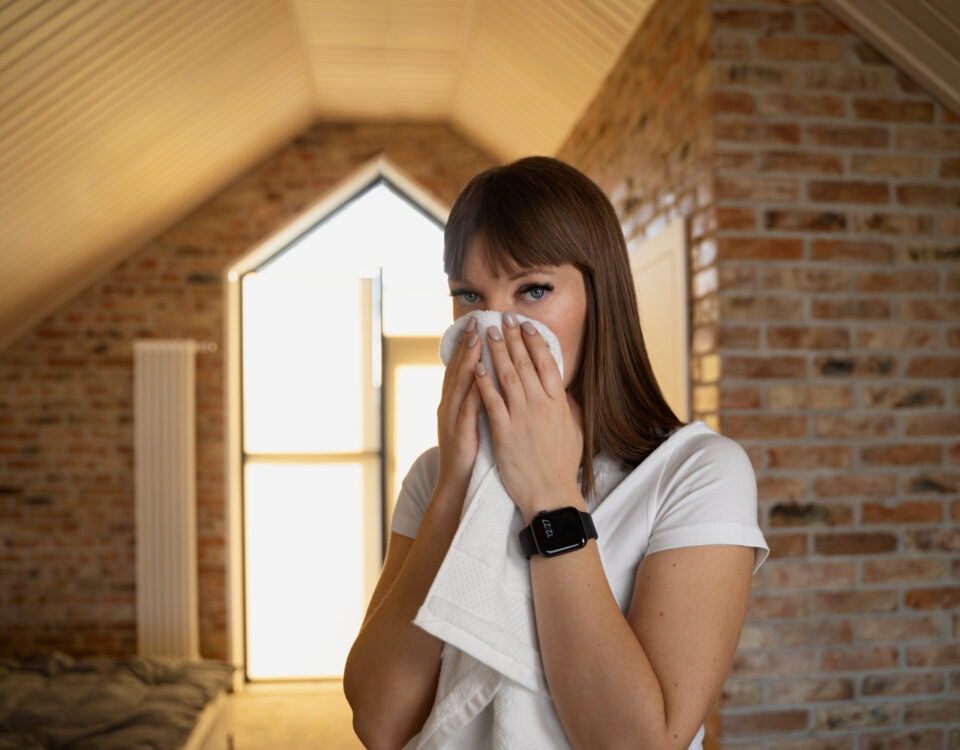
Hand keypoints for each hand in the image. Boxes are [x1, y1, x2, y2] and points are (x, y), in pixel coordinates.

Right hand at [434, 317, 482, 504]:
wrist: (457, 486)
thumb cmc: (471, 454)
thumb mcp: (474, 421)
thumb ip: (479, 400)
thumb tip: (490, 378)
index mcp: (455, 403)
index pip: (462, 368)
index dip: (469, 345)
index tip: (478, 323)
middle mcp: (450, 407)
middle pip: (458, 370)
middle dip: (467, 345)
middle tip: (476, 322)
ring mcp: (452, 422)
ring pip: (460, 386)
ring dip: (468, 363)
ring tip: (477, 341)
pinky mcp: (460, 437)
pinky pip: (467, 413)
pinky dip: (473, 395)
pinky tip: (481, 381)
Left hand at [474, 316, 583, 521]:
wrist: (551, 493)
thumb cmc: (562, 465)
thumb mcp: (575, 430)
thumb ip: (568, 407)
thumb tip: (562, 390)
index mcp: (558, 403)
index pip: (546, 363)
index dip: (535, 341)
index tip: (526, 326)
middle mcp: (541, 405)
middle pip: (525, 363)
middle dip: (512, 338)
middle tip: (502, 318)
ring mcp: (522, 417)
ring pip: (507, 376)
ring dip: (497, 352)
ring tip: (487, 333)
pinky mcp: (504, 431)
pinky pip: (492, 401)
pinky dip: (484, 383)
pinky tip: (477, 367)